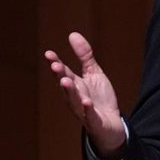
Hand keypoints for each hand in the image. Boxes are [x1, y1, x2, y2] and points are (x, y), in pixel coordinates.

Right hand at [44, 32, 125, 155]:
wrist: (111, 125)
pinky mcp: (94, 121)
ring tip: (65, 80)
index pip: (63, 73)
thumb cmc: (99, 99)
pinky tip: (86, 102)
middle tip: (55, 65)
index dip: (56, 63)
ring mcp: (83, 110)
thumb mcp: (93, 73)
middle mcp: (75, 97)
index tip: (48, 54)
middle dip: (60, 76)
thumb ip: (84, 55)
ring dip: (70, 91)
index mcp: (75, 85)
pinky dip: (87, 110)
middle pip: (66, 86)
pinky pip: (90, 115)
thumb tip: (72, 34)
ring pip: (74, 101)